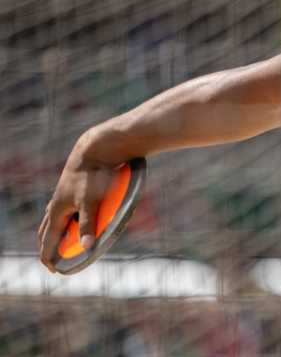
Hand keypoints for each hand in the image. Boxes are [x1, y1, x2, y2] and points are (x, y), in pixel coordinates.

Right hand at [37, 137, 117, 271]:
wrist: (94, 151)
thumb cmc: (92, 176)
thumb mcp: (90, 201)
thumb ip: (88, 223)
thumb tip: (87, 245)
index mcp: (57, 212)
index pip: (48, 241)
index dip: (49, 257)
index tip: (54, 270)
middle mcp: (56, 206)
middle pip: (46, 232)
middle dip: (48, 247)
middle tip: (53, 260)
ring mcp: (61, 197)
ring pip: (52, 220)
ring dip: (54, 233)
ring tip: (59, 242)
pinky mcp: (70, 190)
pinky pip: (62, 209)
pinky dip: (64, 219)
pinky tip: (70, 218)